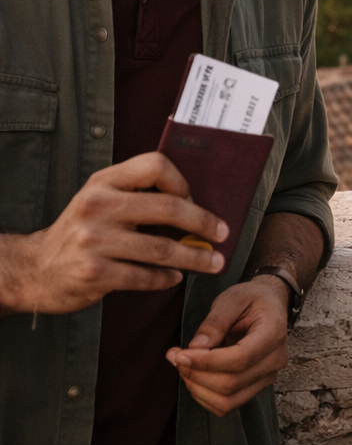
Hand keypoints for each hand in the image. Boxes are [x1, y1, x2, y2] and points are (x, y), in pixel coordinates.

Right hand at [0, 153, 226, 316]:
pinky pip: (145, 277)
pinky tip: (175, 277)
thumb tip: (194, 202)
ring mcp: (95, 241)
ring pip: (162, 249)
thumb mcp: (99, 199)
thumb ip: (135, 194)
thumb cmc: (79, 232)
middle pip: (169, 208)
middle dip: (204, 223)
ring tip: (214, 263)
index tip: (195, 200)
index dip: (182, 182)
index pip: (155, 165)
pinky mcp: (95, 273)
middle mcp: (97, 206)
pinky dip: (166, 278)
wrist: (35, 269)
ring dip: (196, 258)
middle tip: (222, 234)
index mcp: (103, 182)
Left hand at [167, 277, 288, 416]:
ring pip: (228, 401)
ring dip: (197, 388)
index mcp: (273, 334)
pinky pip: (227, 405)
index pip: (240, 359)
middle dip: (196, 374)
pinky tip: (193, 376)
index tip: (180, 354)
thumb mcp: (232, 299)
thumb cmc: (251, 299)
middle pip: (231, 384)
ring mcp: (267, 377)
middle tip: (174, 356)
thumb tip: (196, 347)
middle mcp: (274, 361)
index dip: (207, 362)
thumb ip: (215, 322)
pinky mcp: (255, 387)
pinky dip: (204, 396)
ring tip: (181, 365)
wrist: (269, 305)